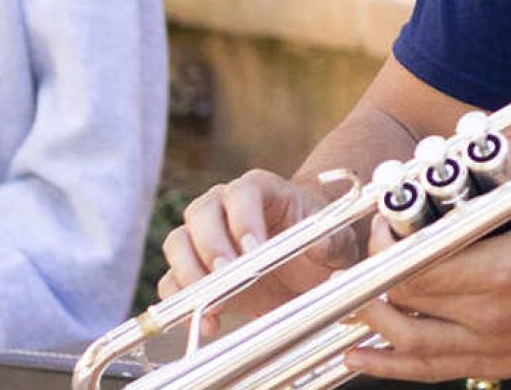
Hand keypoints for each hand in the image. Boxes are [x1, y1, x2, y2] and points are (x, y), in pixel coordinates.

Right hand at [158, 169, 349, 314]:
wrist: (306, 265)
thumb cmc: (320, 242)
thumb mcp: (337, 242)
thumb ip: (331, 242)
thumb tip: (318, 246)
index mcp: (260, 189)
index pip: (242, 192)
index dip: (244, 219)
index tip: (255, 250)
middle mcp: (223, 205)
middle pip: (200, 213)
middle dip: (211, 246)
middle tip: (228, 275)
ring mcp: (202, 236)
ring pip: (177, 243)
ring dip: (190, 273)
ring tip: (213, 302)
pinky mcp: (194, 270)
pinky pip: (172, 281)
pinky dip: (183, 302)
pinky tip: (208, 322)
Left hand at [342, 132, 510, 382]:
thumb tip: (493, 129)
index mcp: (502, 270)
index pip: (418, 261)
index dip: (387, 241)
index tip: (386, 218)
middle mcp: (488, 315)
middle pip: (404, 300)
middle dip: (376, 271)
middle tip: (375, 245)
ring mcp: (490, 345)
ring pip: (407, 342)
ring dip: (371, 320)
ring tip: (347, 300)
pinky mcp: (496, 363)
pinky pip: (430, 370)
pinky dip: (389, 366)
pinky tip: (357, 356)